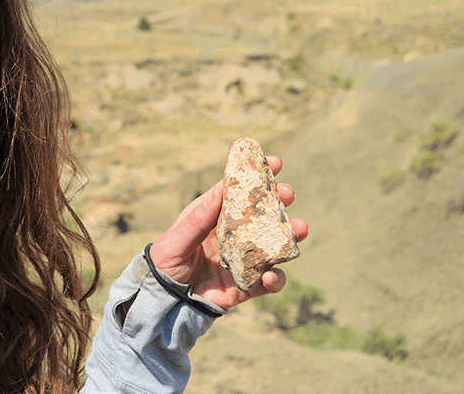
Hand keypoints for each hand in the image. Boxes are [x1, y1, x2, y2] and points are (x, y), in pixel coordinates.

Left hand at [148, 155, 307, 310]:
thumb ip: (197, 219)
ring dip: (290, 236)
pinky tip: (271, 276)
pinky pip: (268, 282)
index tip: (275, 162)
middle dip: (280, 201)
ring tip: (300, 229)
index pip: (239, 192)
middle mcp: (234, 235)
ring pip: (274, 245)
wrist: (164, 300)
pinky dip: (275, 279)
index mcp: (215, 217)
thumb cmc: (166, 262)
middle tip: (288, 193)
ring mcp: (244, 260)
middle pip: (262, 214)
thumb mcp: (176, 238)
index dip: (257, 176)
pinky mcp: (247, 286)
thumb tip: (221, 189)